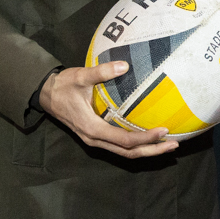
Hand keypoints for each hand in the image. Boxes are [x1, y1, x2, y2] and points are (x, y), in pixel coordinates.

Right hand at [38, 62, 178, 157]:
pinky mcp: (97, 137)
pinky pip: (119, 146)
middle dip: (151, 150)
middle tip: (174, 144)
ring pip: (124, 152)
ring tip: (168, 144)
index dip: (145, 138)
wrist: (45, 94)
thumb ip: (100, 72)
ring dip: (146, 150)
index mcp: (92, 128)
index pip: (124, 139)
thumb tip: (124, 66)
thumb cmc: (63, 86)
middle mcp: (95, 139)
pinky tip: (151, 138)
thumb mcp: (79, 76)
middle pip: (127, 152)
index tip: (164, 130)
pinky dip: (137, 145)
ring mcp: (95, 140)